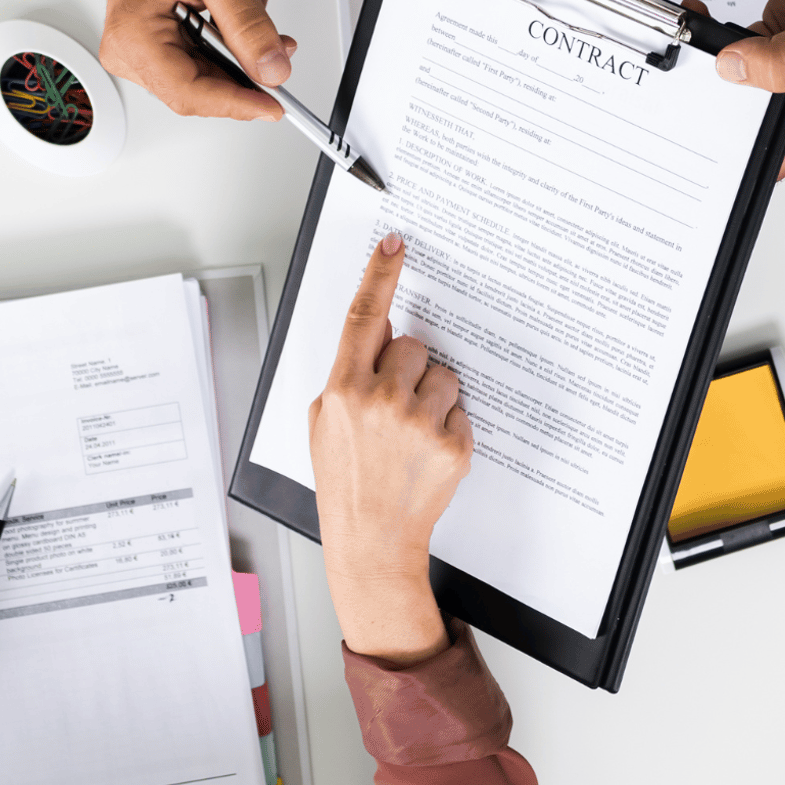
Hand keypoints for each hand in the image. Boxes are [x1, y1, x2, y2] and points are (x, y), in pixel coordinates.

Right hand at [97, 0, 297, 120]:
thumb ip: (250, 27)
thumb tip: (271, 70)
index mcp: (133, 35)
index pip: (190, 93)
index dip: (238, 103)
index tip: (274, 104)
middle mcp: (127, 48)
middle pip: (195, 92)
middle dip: (242, 81)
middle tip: (279, 64)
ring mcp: (139, 47)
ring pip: (200, 79)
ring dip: (237, 62)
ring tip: (261, 28)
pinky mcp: (154, 40)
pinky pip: (197, 62)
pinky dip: (226, 50)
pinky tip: (237, 21)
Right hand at [309, 233, 472, 664]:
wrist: (373, 539)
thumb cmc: (346, 482)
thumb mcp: (325, 422)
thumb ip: (346, 376)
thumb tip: (373, 334)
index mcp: (344, 389)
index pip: (363, 316)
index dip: (379, 275)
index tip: (395, 245)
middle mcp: (381, 400)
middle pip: (412, 346)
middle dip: (407, 367)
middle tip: (395, 406)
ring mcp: (419, 422)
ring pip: (442, 375)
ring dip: (432, 396)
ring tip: (411, 434)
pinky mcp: (451, 443)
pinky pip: (459, 409)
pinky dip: (447, 426)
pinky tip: (425, 453)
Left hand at [708, 0, 784, 176]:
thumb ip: (778, 64)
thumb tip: (733, 69)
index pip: (771, 163)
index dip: (735, 164)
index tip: (704, 145)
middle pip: (742, 126)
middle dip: (712, 110)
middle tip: (688, 88)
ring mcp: (783, 74)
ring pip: (731, 90)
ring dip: (708, 71)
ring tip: (694, 48)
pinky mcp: (767, 47)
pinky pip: (729, 56)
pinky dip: (711, 41)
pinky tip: (702, 24)